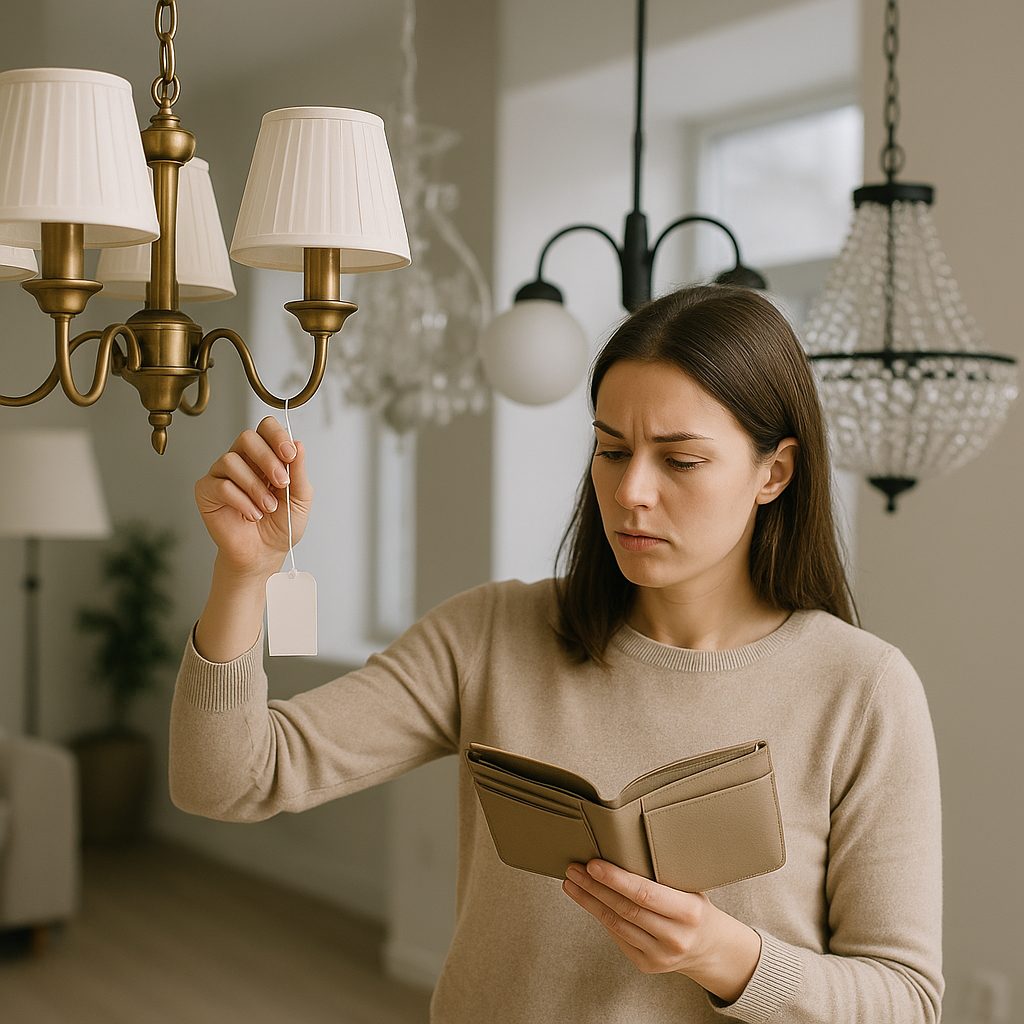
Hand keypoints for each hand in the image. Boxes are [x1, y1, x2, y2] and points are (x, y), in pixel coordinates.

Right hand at [195, 416, 312, 578]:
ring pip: (231, 460)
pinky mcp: (206, 491)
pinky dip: (241, 501)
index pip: (265, 428)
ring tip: (268, 508)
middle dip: (268, 459)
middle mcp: (242, 460)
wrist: (264, 554)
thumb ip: (299, 471)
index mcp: (265, 457)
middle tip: (281, 483)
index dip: (277, 435)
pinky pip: (220, 485)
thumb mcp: (300, 498)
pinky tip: (253, 514)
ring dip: (255, 486)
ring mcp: (221, 474)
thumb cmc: (281, 525)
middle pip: (247, 438)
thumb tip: (299, 444)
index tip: (290, 454)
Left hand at [562, 860, 760, 1002]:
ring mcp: (660, 956)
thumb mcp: (690, 887)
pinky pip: (618, 937)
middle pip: (625, 909)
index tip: (593, 864)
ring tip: (572, 883)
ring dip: (590, 902)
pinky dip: (602, 916)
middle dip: (594, 888)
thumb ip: (662, 875)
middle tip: (573, 869)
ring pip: (616, 924)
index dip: (616, 879)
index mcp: (689, 912)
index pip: (645, 893)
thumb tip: (621, 848)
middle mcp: (675, 937)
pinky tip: (589, 901)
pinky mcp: (647, 965)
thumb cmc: (696, 907)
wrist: (713, 948)